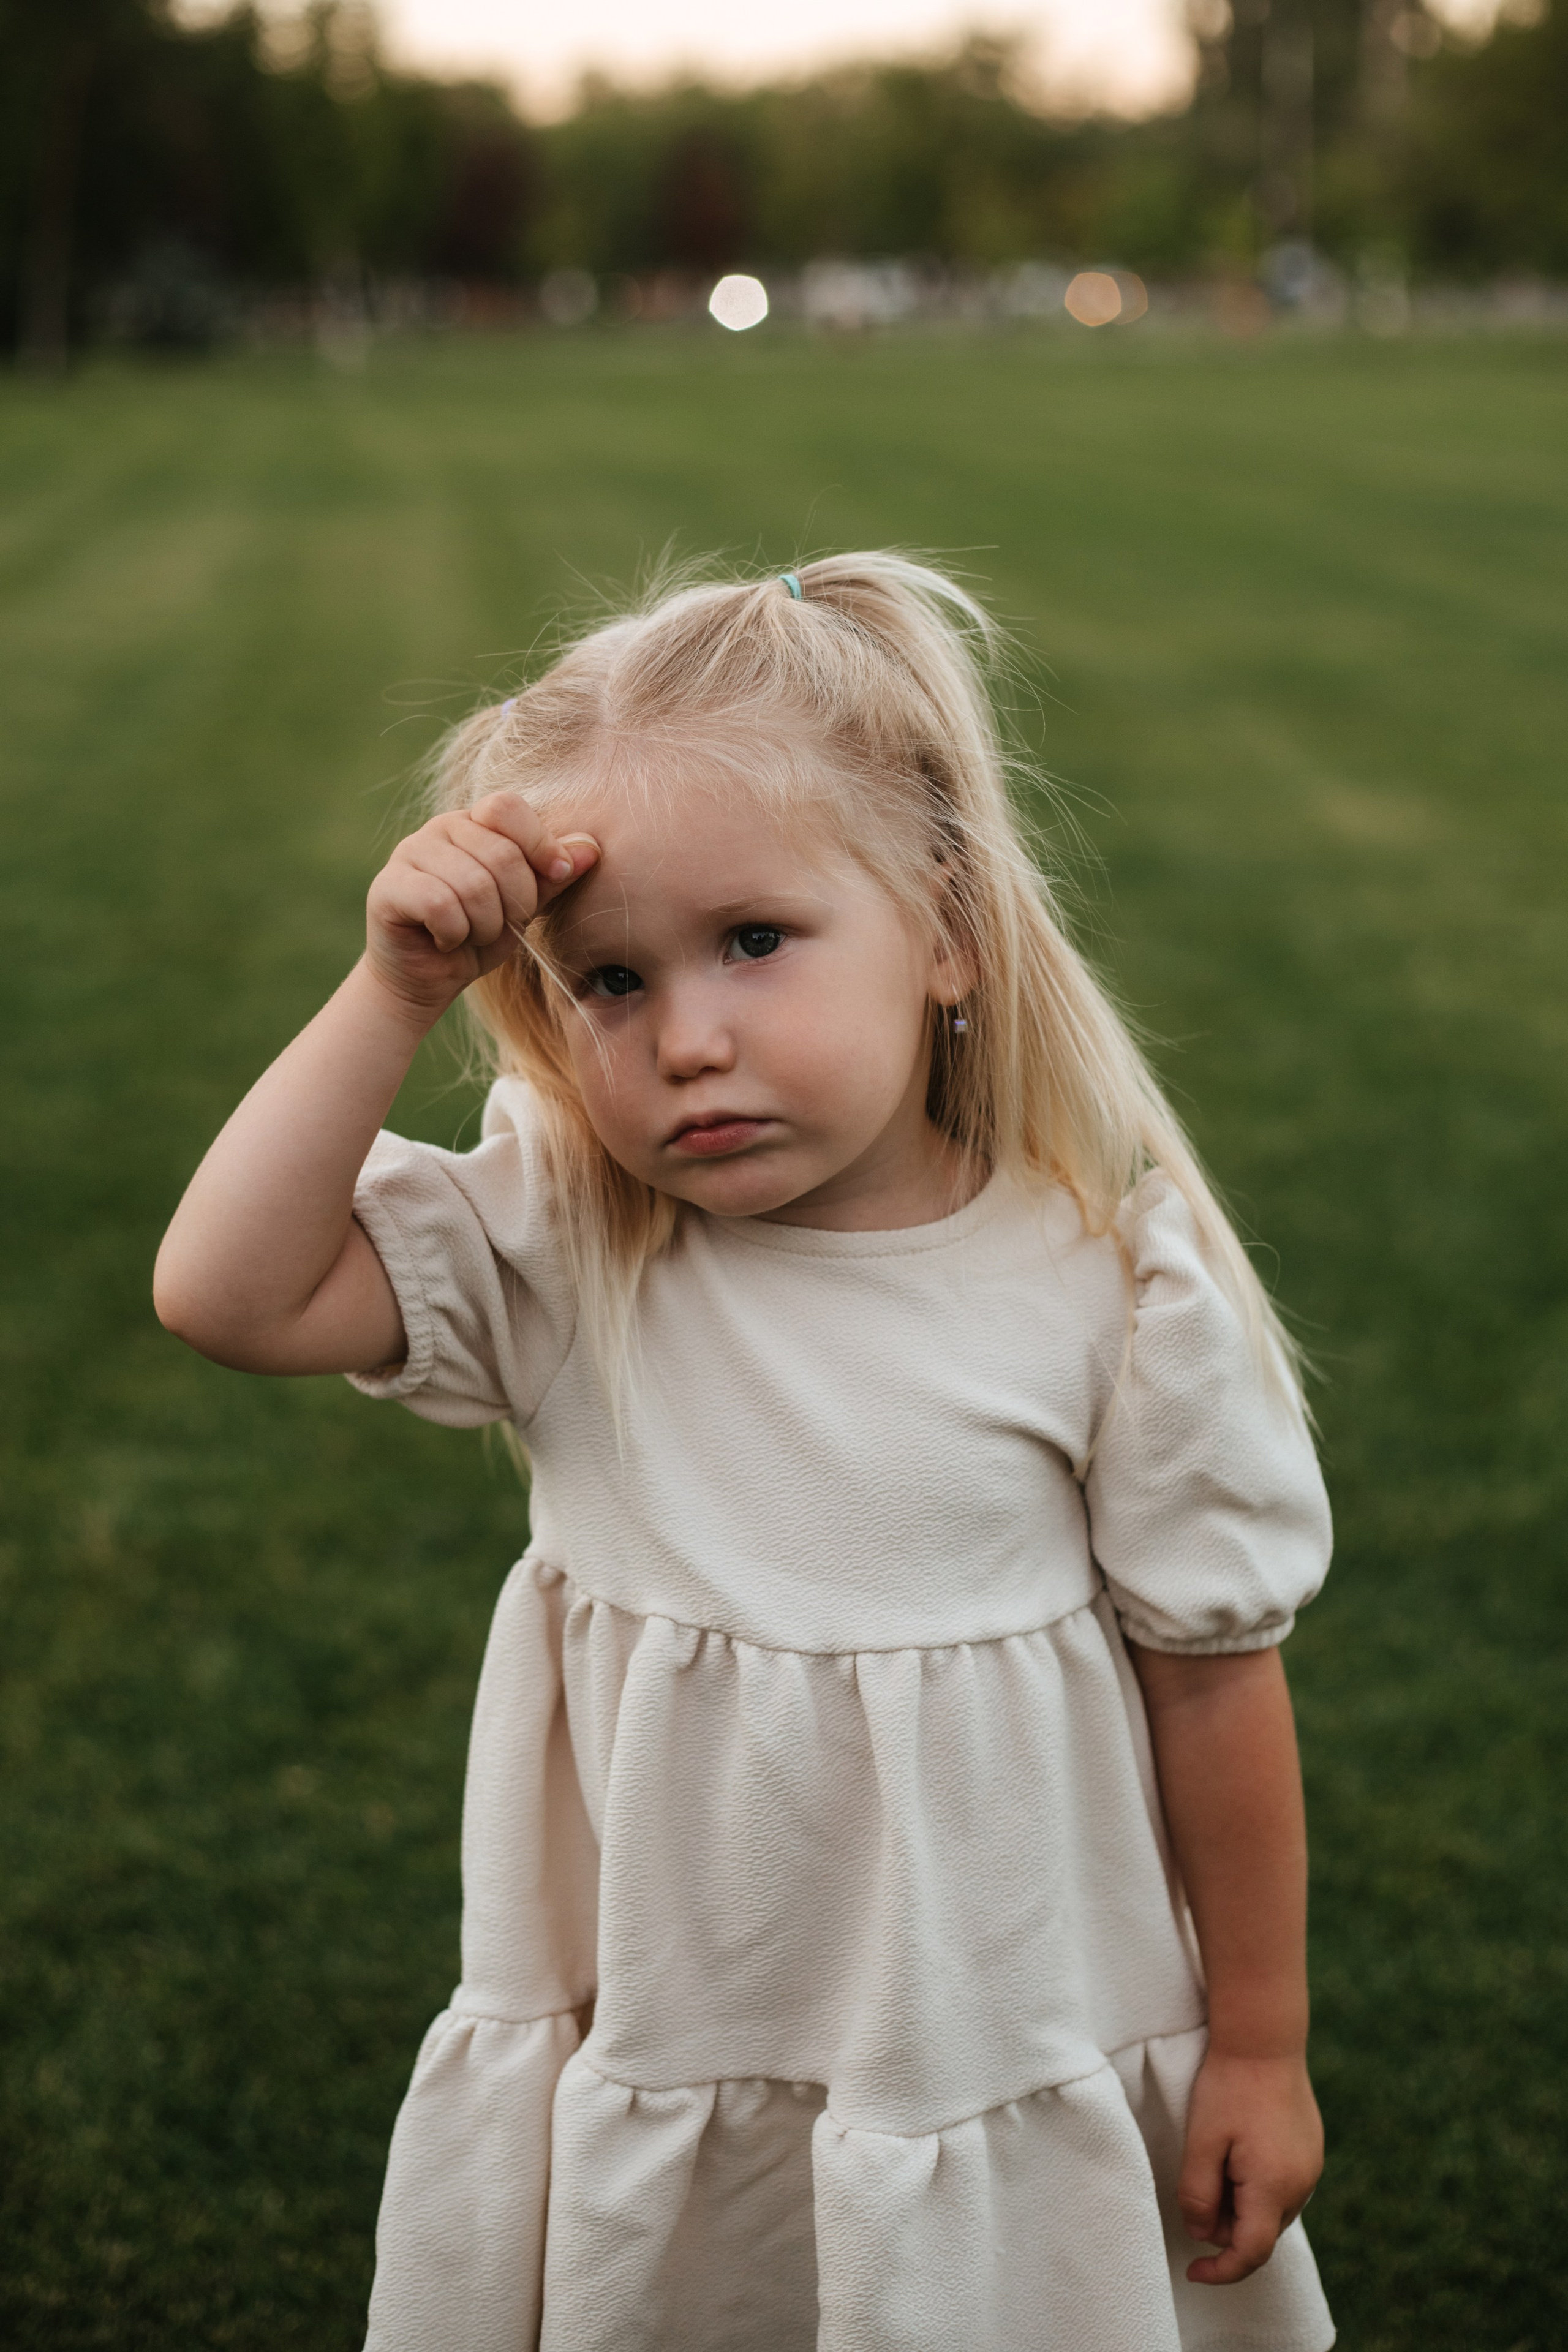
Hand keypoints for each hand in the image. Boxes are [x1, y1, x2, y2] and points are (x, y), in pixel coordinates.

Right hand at [364, 790, 598, 1024]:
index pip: (509, 809)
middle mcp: (440, 829)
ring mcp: (408, 853)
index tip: (555, 876)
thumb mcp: (526, 907)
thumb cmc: (477, 939)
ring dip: (483, 926)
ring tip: (469, 935)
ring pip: (472, 884)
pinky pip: (439, 904)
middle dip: (514, 904)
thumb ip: (554, 875)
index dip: (539, 846)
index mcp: (475, 823)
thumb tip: (591, 848)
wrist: (426, 981)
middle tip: (497, 925)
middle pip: (500, 854)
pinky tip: (444, 940)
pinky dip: (453, 933)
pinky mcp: (387, 887)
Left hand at [1177, 2049, 1322, 2285]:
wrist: (1264, 2039)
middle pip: (1259, 2232)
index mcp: (1274, 2188)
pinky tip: (1237, 2148)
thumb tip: (1200, 2234)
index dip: (1220, 2271)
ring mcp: (1311, 2168)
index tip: (1192, 2273)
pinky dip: (1256, 2184)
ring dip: (1240, 2203)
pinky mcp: (1311, 2151)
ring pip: (1270, 2210)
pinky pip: (1282, 2186)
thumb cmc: (1228, 2087)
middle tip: (1197, 2182)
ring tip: (1216, 2157)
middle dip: (1223, 2225)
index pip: (1250, 2253)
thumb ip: (1197, 2194)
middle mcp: (1301, 2186)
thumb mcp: (1201, 2141)